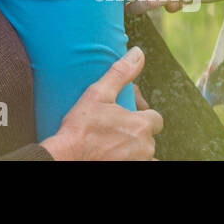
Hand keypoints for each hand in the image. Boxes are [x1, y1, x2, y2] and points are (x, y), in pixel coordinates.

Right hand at [41, 47, 162, 159]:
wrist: (67, 157)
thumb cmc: (80, 127)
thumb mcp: (98, 94)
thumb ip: (121, 72)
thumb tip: (138, 52)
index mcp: (141, 125)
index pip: (155, 119)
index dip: (142, 115)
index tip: (126, 116)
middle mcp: (145, 146)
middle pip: (149, 137)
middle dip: (137, 133)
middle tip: (115, 129)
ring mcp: (139, 161)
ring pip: (145, 154)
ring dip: (136, 150)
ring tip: (115, 144)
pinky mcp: (131, 170)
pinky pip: (142, 165)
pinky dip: (132, 160)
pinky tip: (116, 155)